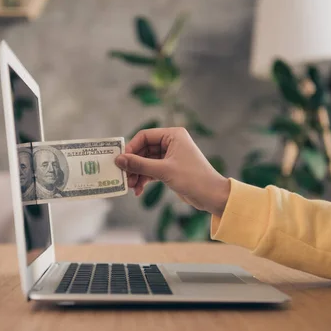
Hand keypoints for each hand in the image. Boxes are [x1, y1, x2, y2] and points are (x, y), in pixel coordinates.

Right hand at [115, 127, 230, 215]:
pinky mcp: (170, 169)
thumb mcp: (163, 171)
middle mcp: (171, 143)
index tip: (121, 161)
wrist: (211, 196)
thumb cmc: (193, 178)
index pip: (145, 136)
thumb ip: (139, 165)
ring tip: (131, 186)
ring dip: (137, 174)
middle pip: (143, 150)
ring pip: (146, 162)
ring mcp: (170, 156)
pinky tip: (138, 190)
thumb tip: (119, 160)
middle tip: (124, 177)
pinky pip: (151, 171)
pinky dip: (144, 179)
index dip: (131, 148)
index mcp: (173, 135)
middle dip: (133, 165)